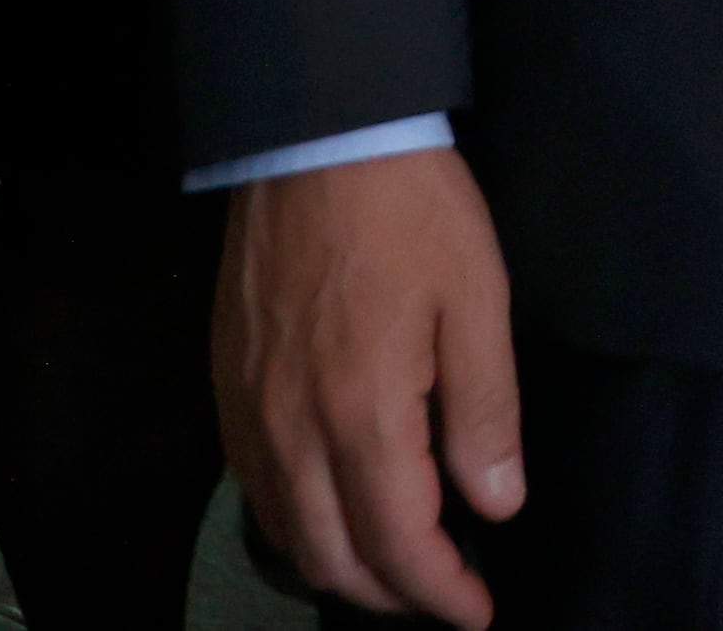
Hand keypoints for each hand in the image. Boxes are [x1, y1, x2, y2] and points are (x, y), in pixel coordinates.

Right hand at [215, 145, 523, 625]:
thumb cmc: (408, 211)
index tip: (477, 611)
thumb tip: (496, 503)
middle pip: (333, 559)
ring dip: (341, 566)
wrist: (315, 139)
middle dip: (393, 594)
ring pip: (285, 533)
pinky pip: (254, 488)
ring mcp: (248, 411)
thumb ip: (484, 413)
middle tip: (445, 592)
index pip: (399, 544)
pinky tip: (333, 507)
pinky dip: (296, 523)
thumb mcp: (477, 301)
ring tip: (397, 562)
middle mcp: (291, 428)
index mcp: (362, 413)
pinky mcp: (226, 386)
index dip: (440, 592)